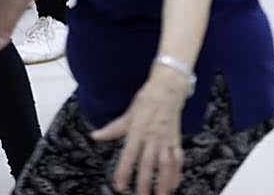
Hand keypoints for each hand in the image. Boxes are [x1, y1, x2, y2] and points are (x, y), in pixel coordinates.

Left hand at [92, 72, 188, 194]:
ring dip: (163, 181)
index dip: (124, 171)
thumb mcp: (128, 114)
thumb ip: (113, 129)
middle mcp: (153, 137)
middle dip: (144, 182)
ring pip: (166, 164)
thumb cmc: (147, 101)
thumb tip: (95, 136)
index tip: (119, 186)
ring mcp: (166, 140)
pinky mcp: (176, 140)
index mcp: (138, 131)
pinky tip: (173, 184)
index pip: (129, 155)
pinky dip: (177, 172)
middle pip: (148, 163)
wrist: (168, 89)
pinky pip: (178, 158)